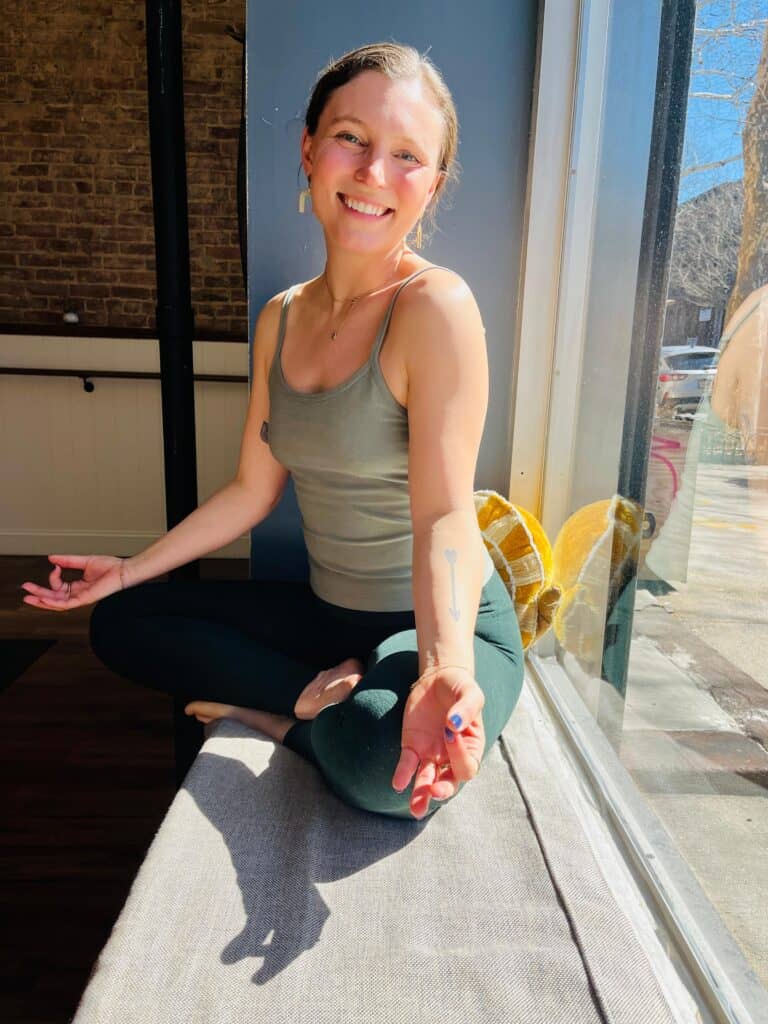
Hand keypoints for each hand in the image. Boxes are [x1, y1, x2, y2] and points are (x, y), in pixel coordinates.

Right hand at [20, 554, 125, 611]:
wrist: (124, 570)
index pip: (58, 587)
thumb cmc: (111, 567)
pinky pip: (66, 604)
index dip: (53, 578)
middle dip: (38, 594)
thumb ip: (67, 561)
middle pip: (54, 598)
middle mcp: (78, 594)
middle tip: (25, 589)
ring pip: (57, 604)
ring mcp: (81, 598)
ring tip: (29, 597)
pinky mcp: (85, 599)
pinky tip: (44, 599)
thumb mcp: (84, 561)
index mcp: (79, 586)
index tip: (55, 566)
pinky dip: (54, 602)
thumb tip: (52, 558)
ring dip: (42, 601)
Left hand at [392, 666, 484, 819]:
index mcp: (472, 747)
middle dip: (443, 789)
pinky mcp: (412, 746)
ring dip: (421, 794)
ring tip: (415, 809)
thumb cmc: (460, 688)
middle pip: (449, 781)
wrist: (438, 678)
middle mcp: (451, 756)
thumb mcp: (470, 692)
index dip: (459, 753)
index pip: (467, 763)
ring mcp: (431, 753)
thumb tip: (454, 723)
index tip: (450, 730)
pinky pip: (407, 764)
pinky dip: (403, 774)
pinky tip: (398, 783)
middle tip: (435, 791)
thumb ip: (467, 707)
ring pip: (426, 780)